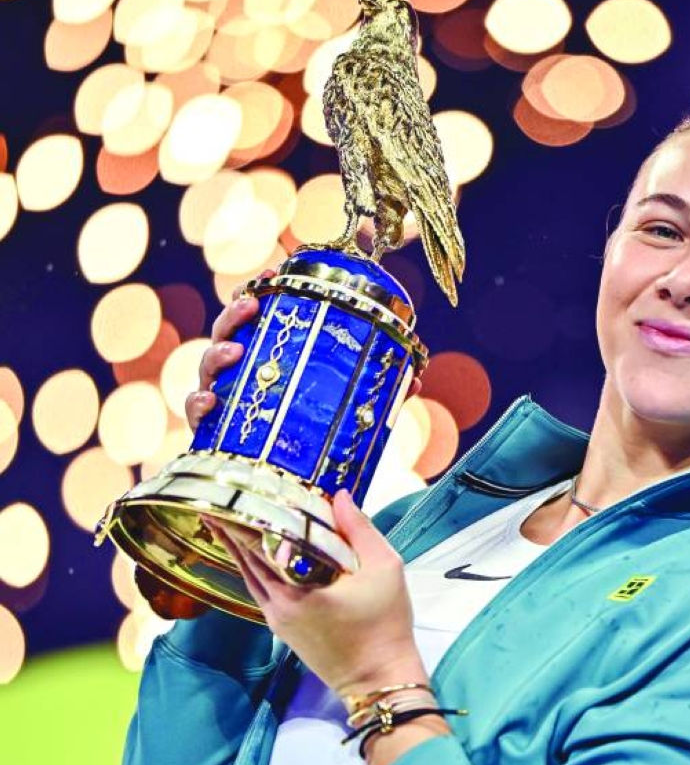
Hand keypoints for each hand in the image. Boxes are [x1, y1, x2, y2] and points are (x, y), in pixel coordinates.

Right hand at [186, 269, 421, 433]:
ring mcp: (223, 401)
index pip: (256, 319)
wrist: (293, 490)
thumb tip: (416, 379)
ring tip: (235, 353)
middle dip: (234, 315)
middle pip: (226, 334)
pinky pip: (198, 415)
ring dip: (216, 355)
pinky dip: (199, 404)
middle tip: (252, 306)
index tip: (270, 274)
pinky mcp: (212, 434)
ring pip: (208, 369)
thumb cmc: (314, 439)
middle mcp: (240, 376)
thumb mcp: (347, 413)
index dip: (258, 292)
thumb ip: (376, 395)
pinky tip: (211, 401)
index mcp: (267, 359)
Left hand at [204, 490, 426, 698]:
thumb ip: (359, 529)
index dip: (246, 516)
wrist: (379, 679)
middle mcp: (277, 605)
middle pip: (246, 559)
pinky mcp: (283, 630)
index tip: (235, 491)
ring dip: (238, 550)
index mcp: (296, 589)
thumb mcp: (384, 569)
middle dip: (233, 530)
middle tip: (218, 501)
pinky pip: (260, 591)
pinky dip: (253, 569)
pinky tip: (253, 556)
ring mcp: (277, 620)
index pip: (260, 543)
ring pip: (250, 577)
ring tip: (224, 523)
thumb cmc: (385, 625)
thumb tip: (340, 496)